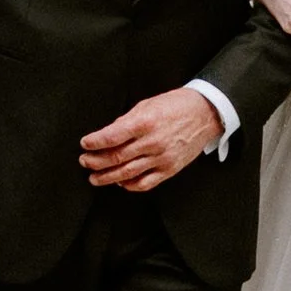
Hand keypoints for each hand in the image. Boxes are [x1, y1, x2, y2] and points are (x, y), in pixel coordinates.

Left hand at [79, 89, 222, 190]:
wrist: (205, 113)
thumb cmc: (176, 105)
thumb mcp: (148, 104)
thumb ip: (127, 120)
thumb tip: (109, 133)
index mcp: (145, 122)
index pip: (112, 136)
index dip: (95, 142)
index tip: (85, 144)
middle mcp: (152, 142)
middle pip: (116, 157)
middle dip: (96, 161)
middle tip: (84, 161)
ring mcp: (161, 158)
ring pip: (127, 173)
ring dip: (107, 177)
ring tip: (94, 177)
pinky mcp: (169, 169)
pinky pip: (145, 183)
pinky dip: (130, 186)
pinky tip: (120, 183)